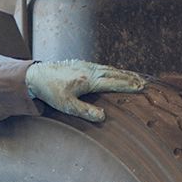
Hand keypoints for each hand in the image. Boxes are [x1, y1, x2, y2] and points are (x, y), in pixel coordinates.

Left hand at [25, 60, 146, 122]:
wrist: (37, 75)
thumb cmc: (51, 92)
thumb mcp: (67, 105)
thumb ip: (85, 111)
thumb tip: (103, 117)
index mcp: (88, 81)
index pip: (113, 83)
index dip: (128, 85)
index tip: (141, 87)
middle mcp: (90, 70)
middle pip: (116, 73)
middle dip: (131, 78)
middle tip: (144, 83)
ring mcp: (86, 65)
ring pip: (110, 69)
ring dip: (124, 73)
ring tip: (136, 78)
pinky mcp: (82, 64)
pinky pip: (103, 67)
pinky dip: (114, 70)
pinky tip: (117, 72)